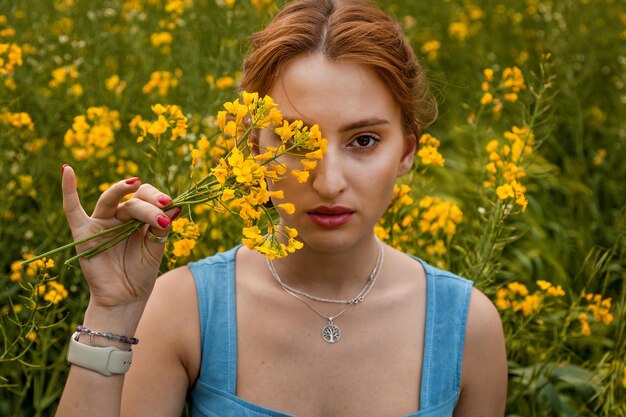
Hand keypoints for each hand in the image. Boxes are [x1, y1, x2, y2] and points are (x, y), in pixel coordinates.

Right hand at [62, 165, 179, 311]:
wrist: (126, 298)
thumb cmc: (141, 273)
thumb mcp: (156, 247)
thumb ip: (161, 227)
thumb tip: (175, 206)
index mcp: (138, 218)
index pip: (147, 198)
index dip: (159, 199)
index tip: (172, 206)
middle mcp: (119, 216)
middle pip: (133, 200)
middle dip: (149, 204)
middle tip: (163, 208)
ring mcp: (100, 222)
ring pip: (110, 200)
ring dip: (122, 189)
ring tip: (135, 183)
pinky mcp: (83, 233)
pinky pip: (72, 209)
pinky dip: (68, 189)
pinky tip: (68, 171)